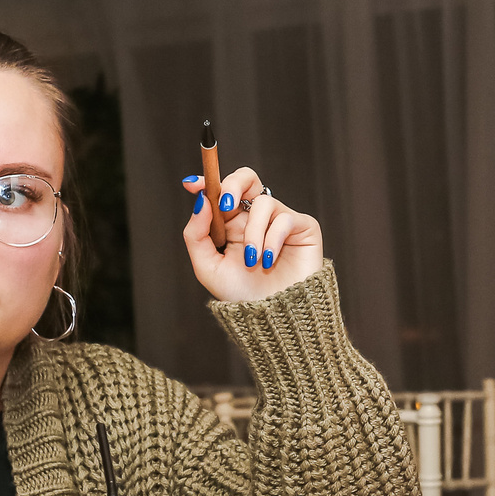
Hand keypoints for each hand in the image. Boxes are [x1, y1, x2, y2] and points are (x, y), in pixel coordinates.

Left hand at [180, 163, 321, 300]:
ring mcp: (279, 220)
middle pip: (247, 177)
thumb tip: (201, 200)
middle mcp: (255, 217)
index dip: (208, 181)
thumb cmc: (241, 294)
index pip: (221, 192)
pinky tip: (269, 261)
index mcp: (232, 223)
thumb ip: (197, 234)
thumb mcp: (208, 267)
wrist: (274, 318)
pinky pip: (284, 219)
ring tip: (252, 260)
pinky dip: (272, 241)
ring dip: (253, 233)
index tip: (192, 184)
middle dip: (233, 185)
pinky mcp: (302, 227)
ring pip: (262, 202)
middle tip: (225, 205)